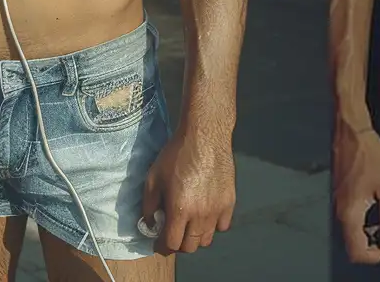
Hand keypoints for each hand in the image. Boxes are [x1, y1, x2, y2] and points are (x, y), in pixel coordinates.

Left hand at [139, 117, 234, 255]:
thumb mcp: (153, 177)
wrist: (204, 133)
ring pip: (207, 239)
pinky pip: (222, 226)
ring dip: (196, 236)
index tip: (159, 242)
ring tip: (190, 224)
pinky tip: (206, 213)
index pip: (172, 244)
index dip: (163, 246)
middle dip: (179, 243)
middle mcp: (200, 215)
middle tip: (174, 232)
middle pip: (190, 246)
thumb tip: (150, 224)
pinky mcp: (230, 201)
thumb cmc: (177, 153)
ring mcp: (217, 209)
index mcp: (180, 210)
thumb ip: (149, 205)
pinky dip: (214, 225)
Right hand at [333, 124, 379, 264]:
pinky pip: (349, 217)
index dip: (376, 256)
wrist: (352, 131)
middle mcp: (340, 211)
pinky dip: (363, 219)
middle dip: (373, 246)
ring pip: (351, 232)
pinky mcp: (340, 194)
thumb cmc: (368, 153)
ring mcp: (338, 202)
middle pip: (352, 245)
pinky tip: (375, 204)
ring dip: (368, 232)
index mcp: (350, 213)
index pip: (358, 252)